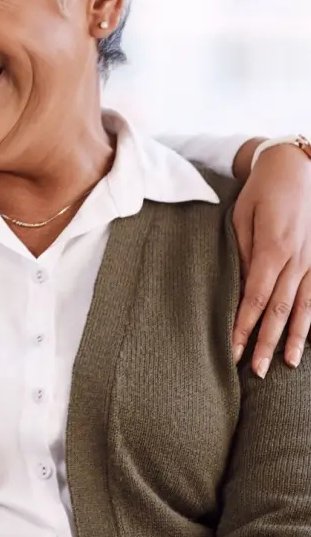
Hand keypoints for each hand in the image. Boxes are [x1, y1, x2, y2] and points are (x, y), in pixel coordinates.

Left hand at [232, 142, 310, 375]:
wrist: (298, 167)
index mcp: (274, 249)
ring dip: (293, 338)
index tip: (233, 348)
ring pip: (305, 308)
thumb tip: (239, 287)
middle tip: (254, 370)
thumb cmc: (262, 192)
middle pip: (280, 310)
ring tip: (284, 364)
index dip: (243, 325)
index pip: (255, 298)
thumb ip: (242, 253)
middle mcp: (298, 260)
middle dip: (265, 341)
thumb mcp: (242, 218)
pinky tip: (310, 338)